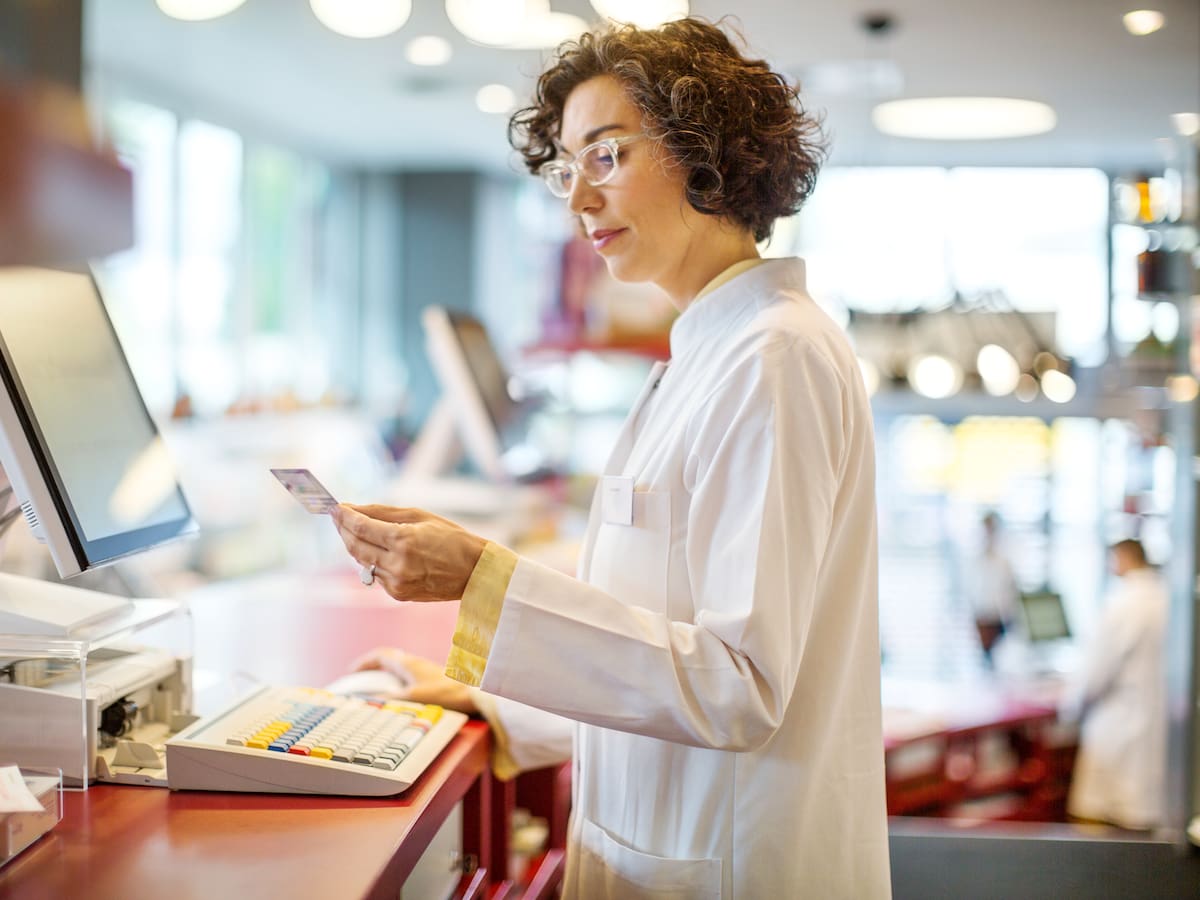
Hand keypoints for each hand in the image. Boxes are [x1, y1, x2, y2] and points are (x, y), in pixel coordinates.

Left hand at [332, 504, 486, 602]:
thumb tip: (354, 509)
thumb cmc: (451, 538)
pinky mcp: (398, 595)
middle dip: (343, 530)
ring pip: (362, 562)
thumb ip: (383, 513)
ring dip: (355, 545)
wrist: (475, 572)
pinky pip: (375, 574)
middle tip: (338, 517)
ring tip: (355, 530)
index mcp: (403, 541)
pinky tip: (378, 550)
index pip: (361, 527)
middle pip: (355, 546)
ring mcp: (396, 582)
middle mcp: (397, 564)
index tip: (336, 507)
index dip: (345, 516)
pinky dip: (372, 560)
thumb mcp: (419, 516)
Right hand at [353, 647, 476, 713]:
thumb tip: (368, 701)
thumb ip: (389, 700)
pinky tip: (398, 697)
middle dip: (372, 668)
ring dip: (385, 675)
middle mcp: (415, 663)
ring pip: (399, 667)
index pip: (380, 655)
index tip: (351, 673)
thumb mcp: (412, 698)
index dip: (364, 663)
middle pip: (388, 659)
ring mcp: (424, 669)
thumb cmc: (445, 694)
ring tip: (376, 691)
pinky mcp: (432, 677)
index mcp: (407, 663)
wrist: (473, 693)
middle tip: (360, 681)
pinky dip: (397, 682)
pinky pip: (408, 675)